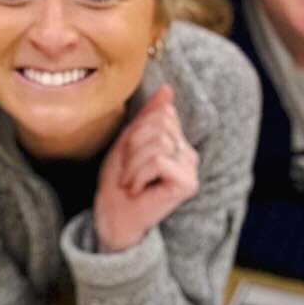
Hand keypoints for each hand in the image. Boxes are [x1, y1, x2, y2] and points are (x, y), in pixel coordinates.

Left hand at [94, 86, 198, 253]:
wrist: (113, 216)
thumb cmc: (118, 182)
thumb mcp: (129, 142)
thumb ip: (148, 116)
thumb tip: (167, 88)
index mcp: (176, 141)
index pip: (162, 113)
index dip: (137, 131)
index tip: (127, 157)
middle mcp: (188, 153)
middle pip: (161, 125)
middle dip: (134, 147)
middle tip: (127, 172)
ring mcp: (190, 169)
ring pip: (159, 143)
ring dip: (133, 163)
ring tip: (130, 181)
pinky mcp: (187, 183)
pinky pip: (159, 161)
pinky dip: (139, 174)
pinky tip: (137, 190)